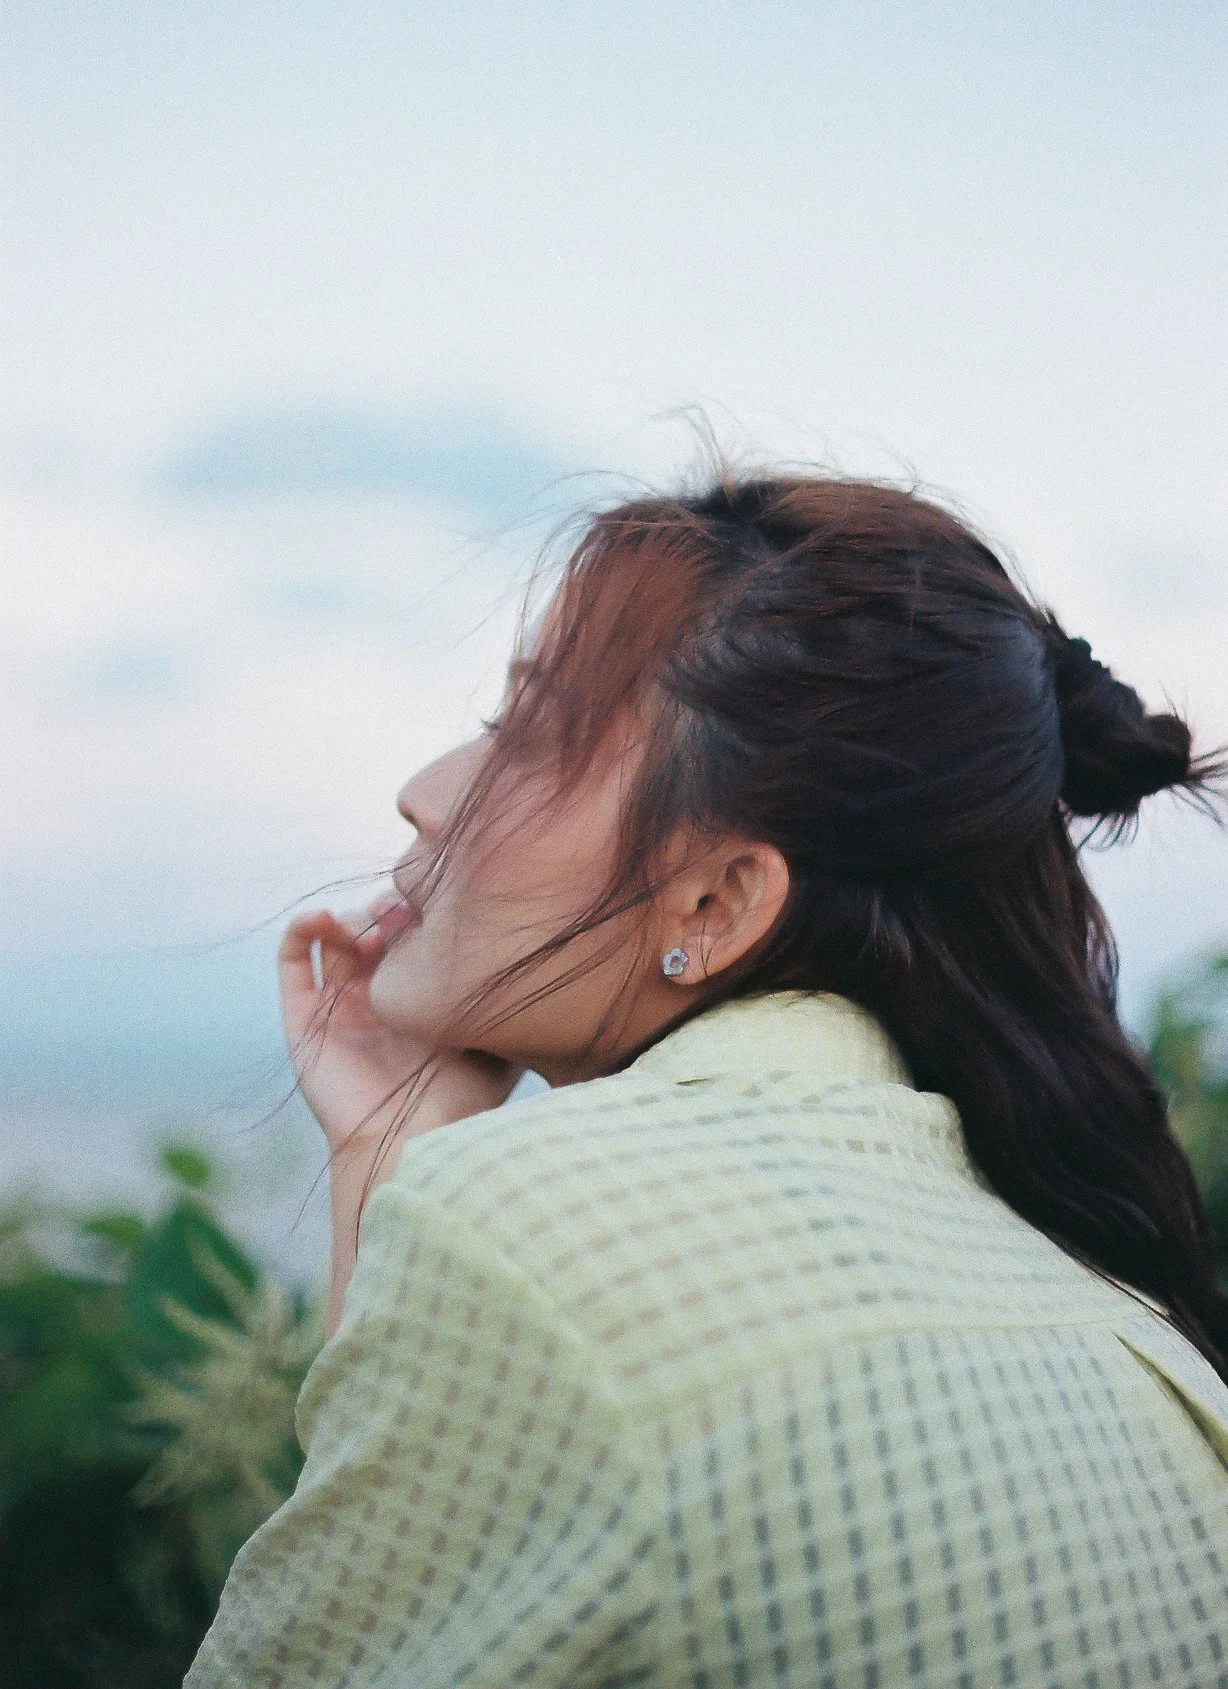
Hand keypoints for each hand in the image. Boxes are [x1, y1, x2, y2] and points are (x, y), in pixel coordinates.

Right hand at [279, 905, 520, 1163]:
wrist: (411, 1143)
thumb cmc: (461, 1100)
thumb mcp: (497, 1041)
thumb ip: (505, 1002)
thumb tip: (530, 953)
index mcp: (420, 997)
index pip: (414, 932)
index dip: (421, 910)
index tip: (438, 905)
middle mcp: (379, 995)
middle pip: (375, 924)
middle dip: (387, 906)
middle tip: (403, 913)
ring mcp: (340, 1003)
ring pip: (335, 934)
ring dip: (350, 915)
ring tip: (369, 929)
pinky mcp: (303, 1017)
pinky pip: (293, 959)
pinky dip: (303, 927)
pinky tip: (325, 919)